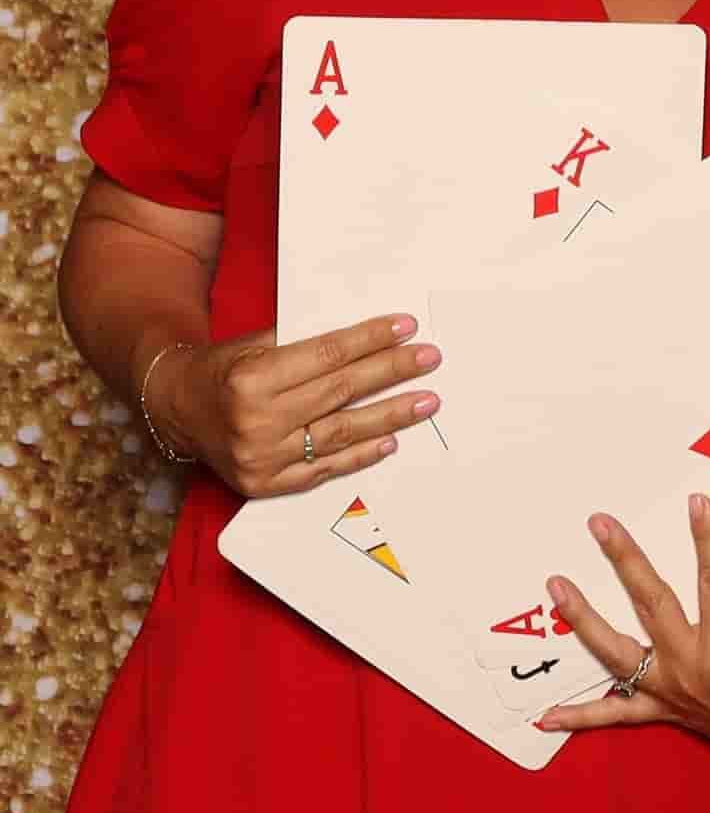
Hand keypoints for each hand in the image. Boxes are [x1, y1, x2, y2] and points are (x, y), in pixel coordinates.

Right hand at [159, 313, 440, 497]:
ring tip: (425, 401)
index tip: (406, 328)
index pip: (327, 356)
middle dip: (391, 372)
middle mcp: (256, 421)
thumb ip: (303, 345)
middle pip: (340, 392)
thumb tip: (369, 337)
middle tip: (429, 359)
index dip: (370, 341)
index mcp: (252, 380)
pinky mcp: (266, 484)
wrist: (177, 409)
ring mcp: (262, 458)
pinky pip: (324, 469)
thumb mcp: (254, 345)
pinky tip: (391, 440)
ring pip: (340, 433)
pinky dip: (360, 455)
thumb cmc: (222, 370)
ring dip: (390, 416)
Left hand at [542, 495, 709, 779]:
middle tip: (601, 525)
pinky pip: (617, 715)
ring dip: (583, 619)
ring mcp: (673, 693)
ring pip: (617, 653)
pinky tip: (546, 717)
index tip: (697, 503)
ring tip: (557, 587)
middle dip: (625, 560)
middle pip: (652, 605)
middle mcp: (691, 671)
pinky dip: (581, 716)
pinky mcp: (667, 712)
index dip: (707, 540)